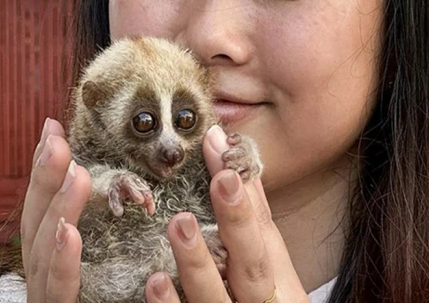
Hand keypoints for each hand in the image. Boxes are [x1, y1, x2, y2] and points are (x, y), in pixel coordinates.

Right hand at [21, 118, 91, 302]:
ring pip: (44, 250)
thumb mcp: (95, 266)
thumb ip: (82, 233)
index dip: (44, 169)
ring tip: (72, 173)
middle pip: (36, 221)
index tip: (52, 127)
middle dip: (43, 178)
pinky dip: (62, 262)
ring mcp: (45, 295)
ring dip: (56, 209)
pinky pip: (59, 290)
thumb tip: (92, 184)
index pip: (43, 208)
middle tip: (56, 138)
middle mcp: (40, 274)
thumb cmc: (93, 301)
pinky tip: (70, 233)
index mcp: (49, 259)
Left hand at [144, 125, 308, 302]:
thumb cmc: (261, 300)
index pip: (264, 237)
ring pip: (216, 302)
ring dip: (198, 265)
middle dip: (237, 226)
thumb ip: (247, 207)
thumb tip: (222, 141)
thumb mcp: (264, 261)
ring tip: (180, 224)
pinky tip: (154, 284)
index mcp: (274, 282)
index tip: (225, 166)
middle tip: (219, 182)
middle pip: (251, 269)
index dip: (246, 204)